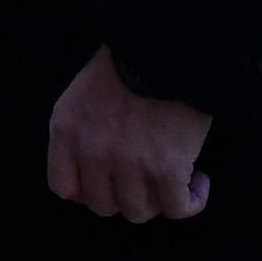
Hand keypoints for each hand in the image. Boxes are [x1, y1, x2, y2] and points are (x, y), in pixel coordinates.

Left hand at [46, 46, 211, 222]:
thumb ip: (83, 130)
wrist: (163, 48)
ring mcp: (127, 163)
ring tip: (174, 180)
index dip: (87, 193)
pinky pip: (176, 208)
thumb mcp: (83, 93)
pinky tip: (198, 181)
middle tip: (146, 181)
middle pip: (103, 205)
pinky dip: (191, 202)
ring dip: (157, 201)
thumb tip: (98, 168)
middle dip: (125, 197)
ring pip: (138, 212)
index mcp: (66, 130)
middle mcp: (91, 152)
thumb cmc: (127, 63)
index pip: (62, 187)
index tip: (108, 184)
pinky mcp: (166, 168)